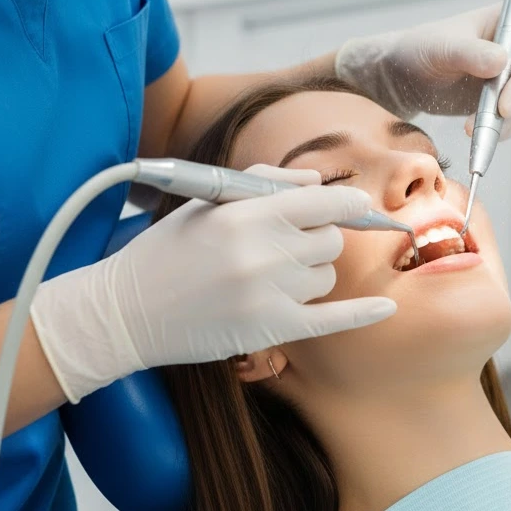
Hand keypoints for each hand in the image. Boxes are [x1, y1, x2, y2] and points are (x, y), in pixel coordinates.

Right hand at [29, 165, 396, 402]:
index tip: (357, 203)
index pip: (324, 201)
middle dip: (315, 242)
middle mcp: (263, 253)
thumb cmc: (165, 251)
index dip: (347, 202)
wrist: (123, 312)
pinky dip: (363, 314)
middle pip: (331, 241)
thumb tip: (317, 180)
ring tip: (266, 280)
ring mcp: (269, 294)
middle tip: (282, 249)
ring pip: (325, 278)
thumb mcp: (207, 202)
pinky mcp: (270, 330)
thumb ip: (265, 182)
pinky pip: (332, 319)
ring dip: (307, 276)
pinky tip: (387, 308)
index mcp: (248, 215)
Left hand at [336, 4, 510, 139]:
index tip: (505, 105)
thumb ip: (469, 52)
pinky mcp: (509, 98)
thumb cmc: (422, 49)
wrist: (406, 75)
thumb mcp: (441, 48)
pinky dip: (501, 131)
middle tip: (491, 124)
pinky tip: (477, 134)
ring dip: (509, 122)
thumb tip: (501, 61)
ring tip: (473, 131)